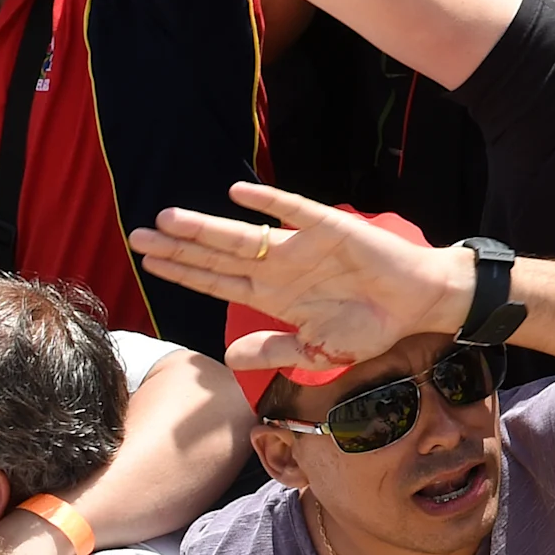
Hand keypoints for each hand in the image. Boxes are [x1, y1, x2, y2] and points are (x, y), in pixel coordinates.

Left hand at [132, 180, 471, 372]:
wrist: (418, 304)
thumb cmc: (370, 327)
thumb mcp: (317, 350)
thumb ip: (274, 351)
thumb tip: (228, 359)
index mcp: (274, 295)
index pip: (218, 281)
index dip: (184, 272)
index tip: (149, 262)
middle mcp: (280, 268)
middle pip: (219, 257)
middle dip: (178, 247)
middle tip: (136, 235)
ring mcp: (302, 246)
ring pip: (244, 236)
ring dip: (206, 227)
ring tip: (169, 219)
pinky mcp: (331, 229)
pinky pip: (295, 212)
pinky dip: (269, 202)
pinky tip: (239, 194)